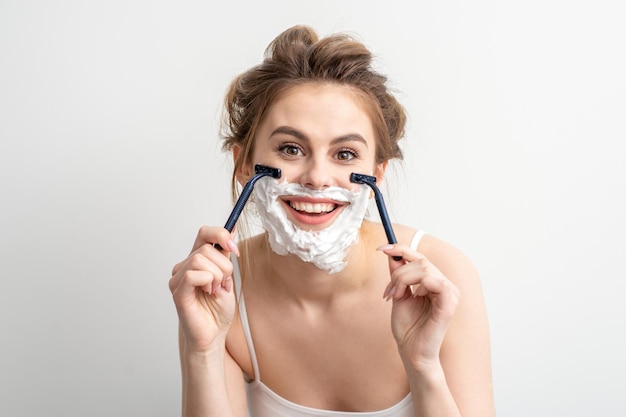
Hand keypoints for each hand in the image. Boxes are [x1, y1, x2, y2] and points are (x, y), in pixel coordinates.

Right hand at [169, 226, 238, 352]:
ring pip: (200, 259)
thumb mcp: (227, 277)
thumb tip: (231, 231)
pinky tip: (209, 292)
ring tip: (216, 290)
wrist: (213, 335)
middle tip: (225, 284)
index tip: (235, 249)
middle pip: (206, 248)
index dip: (221, 235)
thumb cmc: (217, 310)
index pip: (205, 233)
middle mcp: (184, 266)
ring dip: (217, 275)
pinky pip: (192, 274)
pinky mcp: (178, 292)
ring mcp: (178, 278)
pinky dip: (207, 281)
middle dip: (224, 266)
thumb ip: (225, 255)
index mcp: (197, 259)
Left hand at [378, 244, 459, 368]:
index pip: (420, 257)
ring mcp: (450, 293)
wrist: (411, 352)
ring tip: (396, 296)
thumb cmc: (407, 327)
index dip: (401, 249)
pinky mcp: (450, 303)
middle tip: (389, 291)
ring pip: (424, 268)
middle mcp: (445, 285)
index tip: (382, 248)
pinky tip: (414, 296)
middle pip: (420, 261)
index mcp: (434, 282)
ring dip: (403, 279)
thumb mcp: (398, 294)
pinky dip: (419, 285)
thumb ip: (397, 275)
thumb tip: (392, 253)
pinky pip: (436, 281)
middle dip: (398, 273)